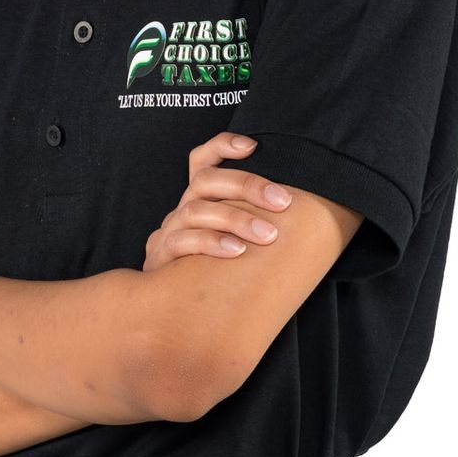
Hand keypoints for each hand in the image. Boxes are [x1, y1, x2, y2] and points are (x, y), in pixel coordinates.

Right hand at [141, 132, 293, 271]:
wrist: (178, 310)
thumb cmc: (216, 269)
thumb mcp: (235, 240)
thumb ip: (253, 220)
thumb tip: (298, 208)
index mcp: (199, 199)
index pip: (202, 159)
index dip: (222, 146)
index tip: (252, 146)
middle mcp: (182, 209)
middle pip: (205, 180)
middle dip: (246, 185)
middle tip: (283, 202)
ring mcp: (168, 230)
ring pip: (196, 210)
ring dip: (235, 219)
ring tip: (268, 234)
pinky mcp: (159, 256)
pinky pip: (182, 242)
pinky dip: (211, 243)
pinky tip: (237, 251)